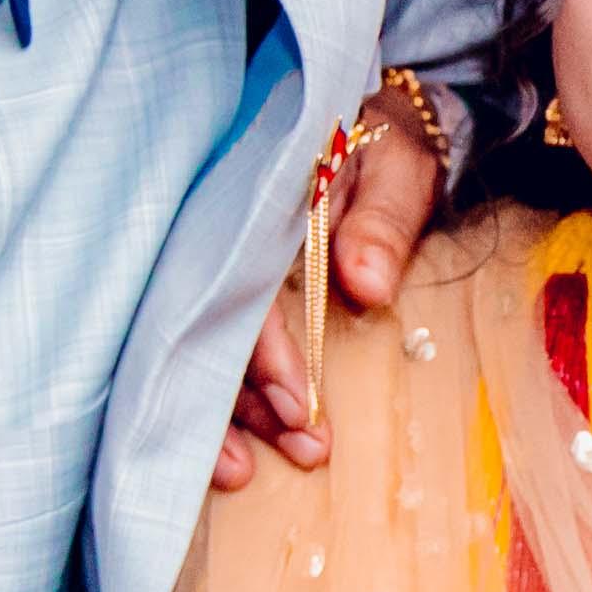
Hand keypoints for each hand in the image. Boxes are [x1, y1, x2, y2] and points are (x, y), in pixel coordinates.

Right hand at [218, 92, 453, 487]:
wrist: (372, 119)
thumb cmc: (383, 142)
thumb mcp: (396, 165)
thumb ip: (382, 219)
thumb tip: (366, 285)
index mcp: (253, 198)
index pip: (243, 286)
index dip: (266, 353)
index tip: (300, 406)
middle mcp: (216, 234)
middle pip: (205, 328)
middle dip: (239, 403)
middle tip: (295, 453)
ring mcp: (212, 263)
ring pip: (195, 346)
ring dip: (225, 412)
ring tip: (250, 472)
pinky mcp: (219, 285)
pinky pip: (200, 345)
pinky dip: (215, 396)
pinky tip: (228, 445)